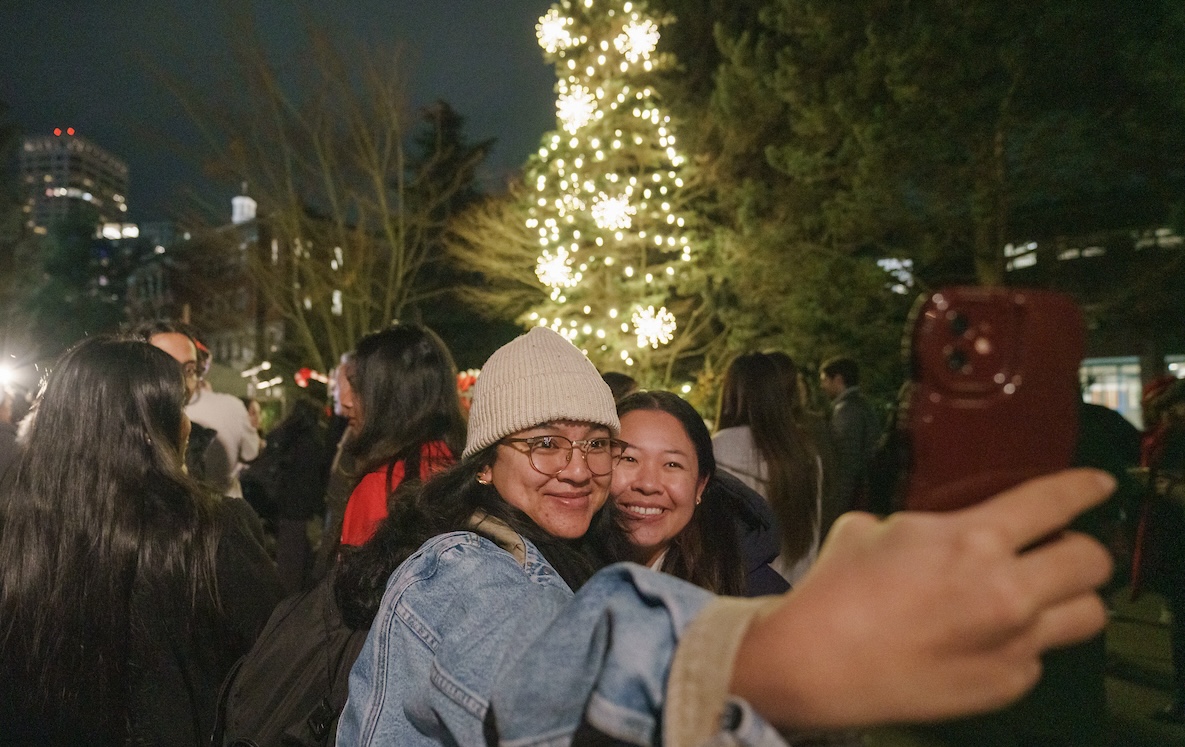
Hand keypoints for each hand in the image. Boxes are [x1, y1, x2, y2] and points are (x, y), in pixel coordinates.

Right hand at [730, 469, 1114, 728]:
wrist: (814, 661)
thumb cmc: (835, 592)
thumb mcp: (873, 529)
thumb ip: (925, 527)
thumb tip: (937, 531)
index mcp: (972, 539)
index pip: (1057, 502)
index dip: (1087, 489)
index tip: (1098, 487)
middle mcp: (1006, 590)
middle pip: (1093, 562)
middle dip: (1082, 551)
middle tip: (1062, 551)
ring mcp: (1012, 643)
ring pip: (1088, 615)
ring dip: (1069, 600)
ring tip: (1042, 598)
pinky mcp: (1005, 684)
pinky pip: (1040, 658)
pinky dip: (1023, 646)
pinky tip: (987, 640)